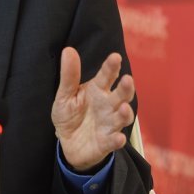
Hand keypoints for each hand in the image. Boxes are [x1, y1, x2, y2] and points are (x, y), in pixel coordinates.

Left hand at [51, 47, 134, 170]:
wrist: (67, 143)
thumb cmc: (69, 114)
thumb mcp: (65, 94)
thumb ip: (69, 75)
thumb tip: (68, 50)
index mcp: (97, 90)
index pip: (106, 76)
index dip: (111, 67)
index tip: (115, 57)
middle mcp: (107, 106)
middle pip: (120, 95)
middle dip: (125, 88)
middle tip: (128, 79)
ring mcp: (109, 124)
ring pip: (121, 117)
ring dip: (125, 113)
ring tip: (124, 107)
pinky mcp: (106, 142)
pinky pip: (113, 141)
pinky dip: (117, 140)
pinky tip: (118, 138)